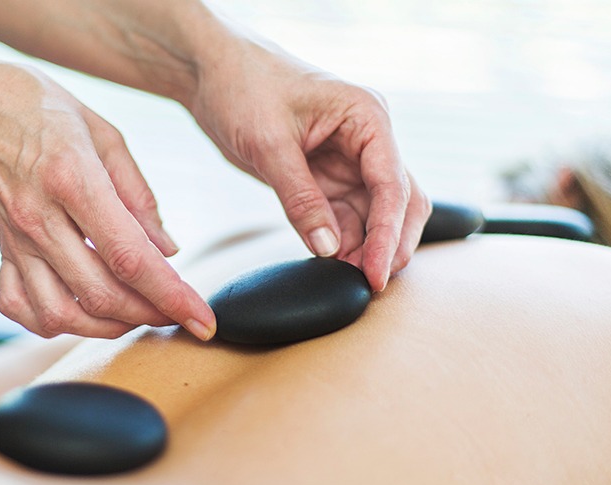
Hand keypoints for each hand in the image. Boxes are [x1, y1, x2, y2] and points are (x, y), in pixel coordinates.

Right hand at [0, 55, 215, 338]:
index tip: (202, 319)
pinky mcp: (0, 252)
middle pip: (100, 294)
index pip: (129, 256)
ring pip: (60, 314)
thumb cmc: (43, 110)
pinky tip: (81, 308)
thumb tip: (168, 252)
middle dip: (149, 315)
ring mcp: (14, 241)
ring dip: (106, 326)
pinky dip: (55, 322)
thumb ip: (139, 197)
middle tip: (177, 312)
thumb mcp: (105, 135)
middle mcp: (39, 218)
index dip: (170, 295)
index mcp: (72, 180)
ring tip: (135, 313)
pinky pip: (20, 308)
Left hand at [185, 41, 430, 291]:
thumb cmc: (242, 88)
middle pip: (399, 203)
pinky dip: (342, 243)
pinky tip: (331, 266)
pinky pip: (346, 217)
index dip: (388, 233)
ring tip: (344, 281)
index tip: (376, 273)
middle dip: (388, 245)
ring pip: (375, 215)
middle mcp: (368, 140)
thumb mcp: (268, 145)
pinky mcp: (326, 177)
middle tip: (368, 286)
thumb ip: (300, 199)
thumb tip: (329, 249)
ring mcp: (349, 161)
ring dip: (364, 248)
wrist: (211, 72)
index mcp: (367, 118)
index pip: (393, 184)